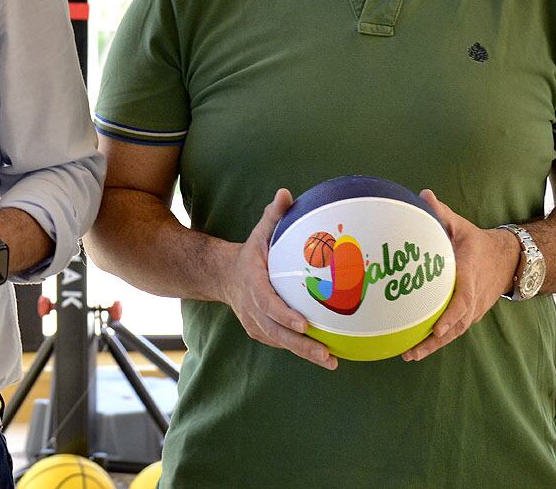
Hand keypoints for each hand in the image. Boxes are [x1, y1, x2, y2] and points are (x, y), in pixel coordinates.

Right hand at [220, 188, 334, 369]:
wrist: (223, 275)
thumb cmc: (252, 252)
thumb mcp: (260, 232)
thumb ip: (274, 215)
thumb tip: (286, 193)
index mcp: (252, 283)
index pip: (267, 303)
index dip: (284, 315)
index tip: (304, 325)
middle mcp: (251, 307)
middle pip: (276, 331)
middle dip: (301, 345)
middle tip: (327, 355)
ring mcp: (254, 322)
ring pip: (280, 341)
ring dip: (304, 352)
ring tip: (332, 361)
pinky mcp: (260, 331)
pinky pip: (280, 341)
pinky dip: (300, 349)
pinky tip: (326, 356)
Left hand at [401, 190, 519, 361]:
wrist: (510, 261)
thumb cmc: (478, 243)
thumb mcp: (462, 226)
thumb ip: (442, 213)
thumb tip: (422, 196)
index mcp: (469, 277)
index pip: (462, 301)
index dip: (450, 316)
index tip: (436, 327)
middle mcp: (473, 299)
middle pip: (455, 325)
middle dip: (434, 340)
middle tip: (411, 351)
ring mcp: (473, 310)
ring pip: (454, 332)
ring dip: (433, 346)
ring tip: (409, 355)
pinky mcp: (470, 315)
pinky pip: (454, 331)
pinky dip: (437, 341)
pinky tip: (415, 349)